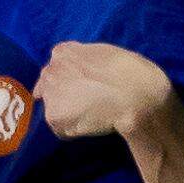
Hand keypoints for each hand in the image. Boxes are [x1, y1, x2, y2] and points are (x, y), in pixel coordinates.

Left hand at [28, 40, 170, 143]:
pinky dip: (73, 131)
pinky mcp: (54, 117)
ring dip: (68, 114)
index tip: (80, 87)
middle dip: (63, 95)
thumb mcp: (106, 53)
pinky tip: (91, 124)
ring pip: (54, 108)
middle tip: (86, 103)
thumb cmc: (131, 73)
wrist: (135, 97)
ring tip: (91, 114)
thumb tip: (81, 69)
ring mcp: (50, 95)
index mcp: (64, 52)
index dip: (68, 79)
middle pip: (48, 87)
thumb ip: (85, 59)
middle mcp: (50, 70)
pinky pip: (61, 128)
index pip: (55, 67)